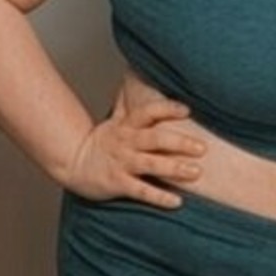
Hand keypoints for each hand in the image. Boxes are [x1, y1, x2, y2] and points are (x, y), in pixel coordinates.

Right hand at [65, 85, 205, 206]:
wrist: (73, 164)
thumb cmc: (100, 143)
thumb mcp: (114, 120)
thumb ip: (128, 101)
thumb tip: (133, 73)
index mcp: (127, 126)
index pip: (147, 113)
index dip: (166, 110)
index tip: (186, 110)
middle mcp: (126, 143)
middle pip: (154, 140)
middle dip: (179, 143)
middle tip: (202, 147)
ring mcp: (122, 164)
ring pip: (150, 165)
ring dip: (174, 168)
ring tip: (195, 171)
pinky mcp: (118, 184)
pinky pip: (141, 191)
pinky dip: (159, 197)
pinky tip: (177, 202)